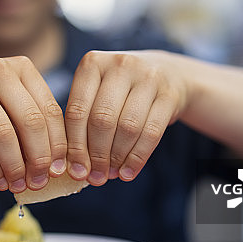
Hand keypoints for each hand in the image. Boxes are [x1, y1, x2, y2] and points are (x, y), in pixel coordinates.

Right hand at [0, 57, 66, 192]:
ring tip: (18, 185)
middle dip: (39, 158)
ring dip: (15, 167)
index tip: (59, 170)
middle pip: (31, 122)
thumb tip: (56, 164)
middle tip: (40, 182)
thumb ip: (30, 119)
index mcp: (21, 68)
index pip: (50, 110)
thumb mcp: (7, 97)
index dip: (58, 144)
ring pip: (4, 135)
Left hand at [64, 50, 187, 184]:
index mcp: (93, 63)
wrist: (169, 73)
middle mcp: (120, 65)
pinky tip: (128, 172)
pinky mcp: (170, 94)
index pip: (77, 110)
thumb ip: (83, 120)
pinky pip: (152, 132)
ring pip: (127, 127)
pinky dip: (138, 157)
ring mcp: (148, 77)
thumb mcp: (98, 92)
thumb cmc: (121, 90)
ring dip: (116, 157)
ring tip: (110, 175)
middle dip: (96, 155)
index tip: (74, 170)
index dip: (74, 145)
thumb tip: (73, 166)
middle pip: (102, 119)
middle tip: (94, 178)